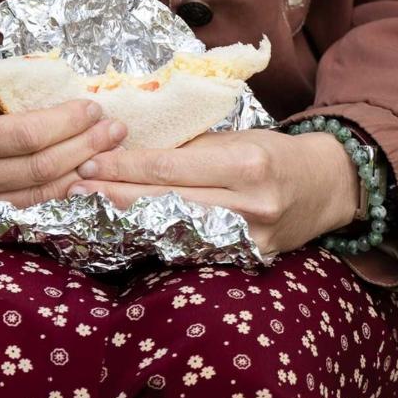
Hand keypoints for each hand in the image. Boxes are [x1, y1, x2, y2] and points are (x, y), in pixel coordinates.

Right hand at [0, 84, 125, 210]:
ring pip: (41, 194)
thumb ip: (0, 88)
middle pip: (40, 167)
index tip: (92, 106)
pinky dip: (60, 193)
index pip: (25, 134)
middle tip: (114, 128)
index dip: (66, 122)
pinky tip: (82, 178)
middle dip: (84, 147)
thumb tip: (53, 74)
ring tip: (108, 151)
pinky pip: (28, 209)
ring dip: (81, 172)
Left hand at [72, 128, 361, 256]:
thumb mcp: (233, 137)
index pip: (169, 167)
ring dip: (127, 221)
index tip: (89, 162)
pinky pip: (193, 249)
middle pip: (165, 202)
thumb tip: (125, 145)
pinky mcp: (249, 259)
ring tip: (87, 211)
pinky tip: (125, 233)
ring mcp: (250, 239)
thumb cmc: (272, 152)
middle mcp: (249, 205)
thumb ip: (185, 147)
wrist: (325, 186)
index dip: (125, 166)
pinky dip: (157, 240)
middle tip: (73, 189)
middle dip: (115, 195)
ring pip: (174, 230)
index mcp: (245, 164)